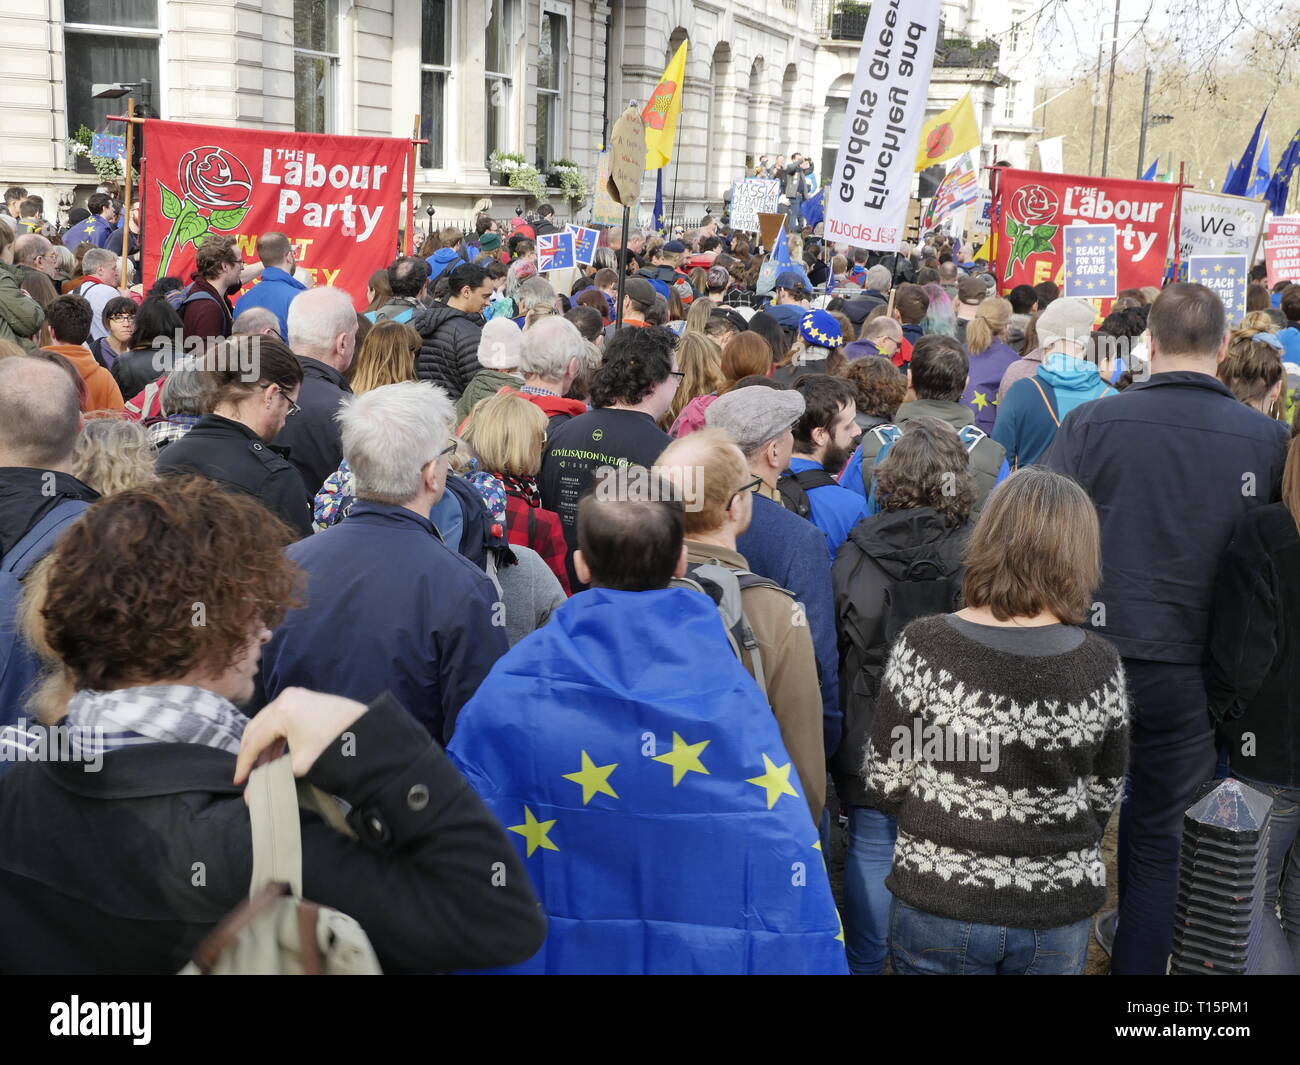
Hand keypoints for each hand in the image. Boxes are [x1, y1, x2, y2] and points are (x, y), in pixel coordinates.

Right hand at [233, 687, 367, 784]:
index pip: (253, 739)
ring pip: (269, 722)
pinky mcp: (307, 698)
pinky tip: (278, 755)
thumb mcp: (300, 765)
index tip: (239, 781)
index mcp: (282, 711)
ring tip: (263, 768)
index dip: (244, 762)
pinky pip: (282, 718)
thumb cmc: (334, 747)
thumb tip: (251, 799)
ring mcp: (297, 695)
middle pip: (257, 727)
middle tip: (248, 774)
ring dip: (265, 745)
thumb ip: (272, 779)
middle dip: (252, 752)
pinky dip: (278, 736)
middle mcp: (286, 697)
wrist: (369, 733)